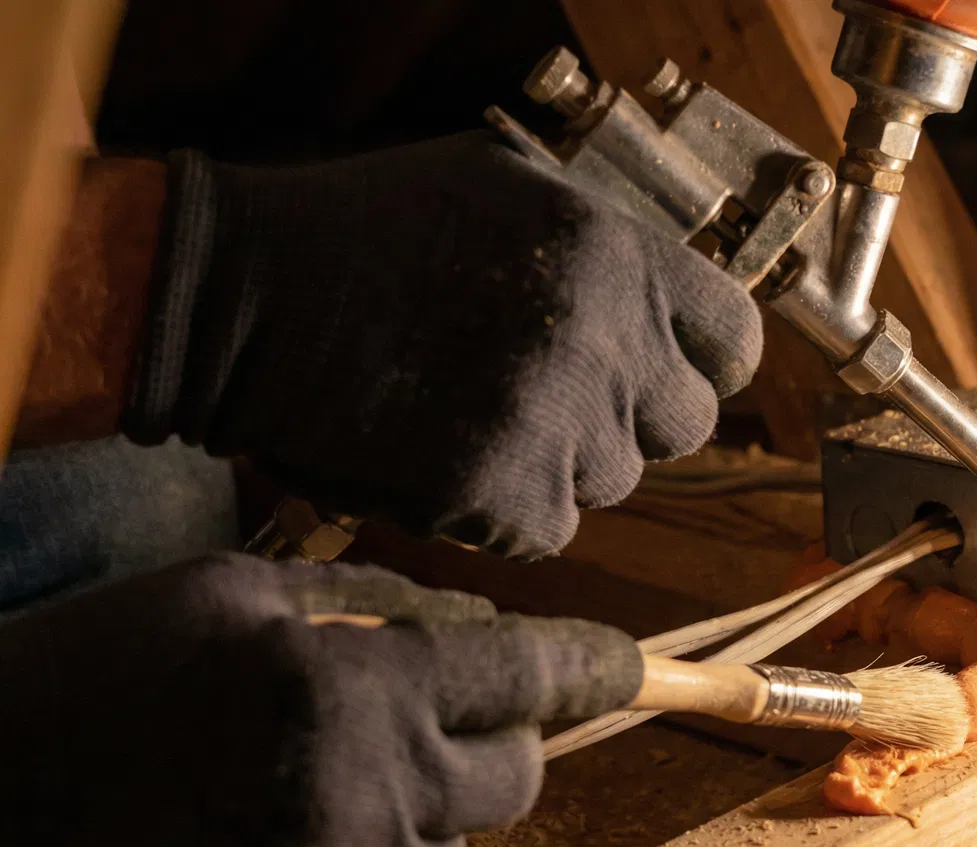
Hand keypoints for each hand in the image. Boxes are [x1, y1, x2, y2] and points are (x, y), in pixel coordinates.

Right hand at [0, 554, 643, 846]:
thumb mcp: (225, 592)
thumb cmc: (89, 679)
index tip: (632, 667)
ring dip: (408, 816)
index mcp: (357, 688)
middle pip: (515, 779)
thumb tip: (477, 626)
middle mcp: (369, 796)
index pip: (530, 678)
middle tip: (396, 718)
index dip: (591, 667)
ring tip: (287, 787)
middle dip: (482, 743)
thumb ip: (373, 602)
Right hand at [125, 132, 762, 557]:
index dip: (701, 365)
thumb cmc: (365, 233)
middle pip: (684, 426)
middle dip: (629, 421)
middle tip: (547, 400)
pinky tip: (438, 456)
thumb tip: (673, 309)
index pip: (735, 344)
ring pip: (612, 483)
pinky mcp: (504, 494)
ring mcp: (559, 423)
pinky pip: (545, 529)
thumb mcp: (509, 188)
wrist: (241, 298)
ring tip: (468, 412)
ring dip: (557, 465)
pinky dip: (500, 511)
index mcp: (620, 255)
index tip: (666, 375)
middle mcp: (607, 338)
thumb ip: (607, 250)